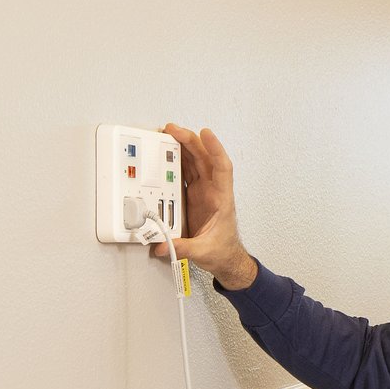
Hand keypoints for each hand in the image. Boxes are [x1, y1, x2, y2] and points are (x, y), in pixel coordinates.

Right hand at [154, 125, 258, 289]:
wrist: (226, 259)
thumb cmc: (223, 251)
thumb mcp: (203, 251)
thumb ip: (183, 247)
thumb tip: (163, 245)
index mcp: (221, 199)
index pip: (222, 167)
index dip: (215, 148)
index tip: (206, 133)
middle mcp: (213, 191)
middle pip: (204, 159)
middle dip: (190, 141)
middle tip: (172, 130)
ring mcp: (204, 192)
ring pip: (195, 162)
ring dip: (183, 147)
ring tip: (167, 135)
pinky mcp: (194, 196)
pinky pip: (186, 173)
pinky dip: (177, 162)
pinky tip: (166, 155)